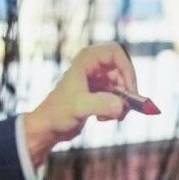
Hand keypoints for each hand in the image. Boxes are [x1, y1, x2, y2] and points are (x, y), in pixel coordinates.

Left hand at [22, 42, 138, 166]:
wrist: (49, 126)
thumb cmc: (58, 113)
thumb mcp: (79, 107)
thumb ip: (101, 105)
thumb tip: (121, 106)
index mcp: (87, 59)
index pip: (116, 52)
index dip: (127, 69)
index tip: (129, 90)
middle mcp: (94, 65)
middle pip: (123, 71)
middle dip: (127, 91)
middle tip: (125, 108)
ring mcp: (98, 79)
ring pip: (123, 86)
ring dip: (121, 103)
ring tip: (110, 117)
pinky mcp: (100, 92)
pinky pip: (118, 97)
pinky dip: (116, 108)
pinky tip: (102, 118)